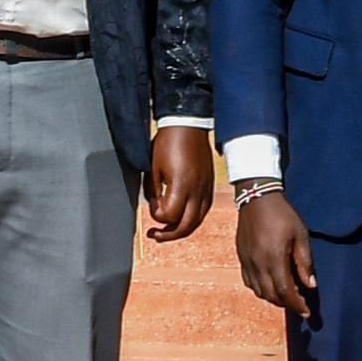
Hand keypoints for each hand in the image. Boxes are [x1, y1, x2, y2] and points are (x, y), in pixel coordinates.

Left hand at [145, 125, 212, 241]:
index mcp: (181, 185)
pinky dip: (193, 219)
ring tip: (168, 230)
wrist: (187, 125)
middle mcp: (197, 190)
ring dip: (182, 230)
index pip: (169, 216)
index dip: (156, 216)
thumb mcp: (153, 169)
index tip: (151, 205)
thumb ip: (153, 193)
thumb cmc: (167, 144)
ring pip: (197, 221)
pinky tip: (183, 217)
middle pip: (186, 226)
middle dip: (169, 235)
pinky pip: (204, 210)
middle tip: (155, 235)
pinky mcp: (209, 185)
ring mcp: (206, 188)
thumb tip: (157, 209)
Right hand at [235, 188, 316, 321]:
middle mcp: (257, 264)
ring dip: (274, 298)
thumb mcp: (301, 236)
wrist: (256, 198)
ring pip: (259, 291)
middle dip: (287, 304)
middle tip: (300, 306)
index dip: (296, 305)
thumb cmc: (283, 215)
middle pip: (271, 295)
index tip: (307, 312)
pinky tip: (271, 284)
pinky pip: (249, 282)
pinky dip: (261, 289)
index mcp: (274, 258)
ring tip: (289, 296)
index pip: (285, 291)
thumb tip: (311, 286)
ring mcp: (247, 262)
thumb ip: (305, 263)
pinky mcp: (241, 258)